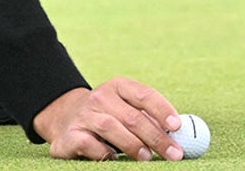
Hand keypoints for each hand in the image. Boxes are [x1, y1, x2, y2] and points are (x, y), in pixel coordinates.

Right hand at [35, 78, 184, 160]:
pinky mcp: (71, 134)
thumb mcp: (127, 108)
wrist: (66, 119)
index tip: (177, 127)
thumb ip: (149, 118)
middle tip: (174, 153)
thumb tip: (179, 133)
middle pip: (132, 116)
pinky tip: (115, 159)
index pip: (144, 95)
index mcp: (118, 86)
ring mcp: (84, 115)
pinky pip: (91, 145)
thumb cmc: (109, 116)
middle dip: (156, 137)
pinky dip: (106, 153)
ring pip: (112, 128)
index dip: (162, 110)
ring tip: (148, 158)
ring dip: (133, 145)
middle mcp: (100, 97)